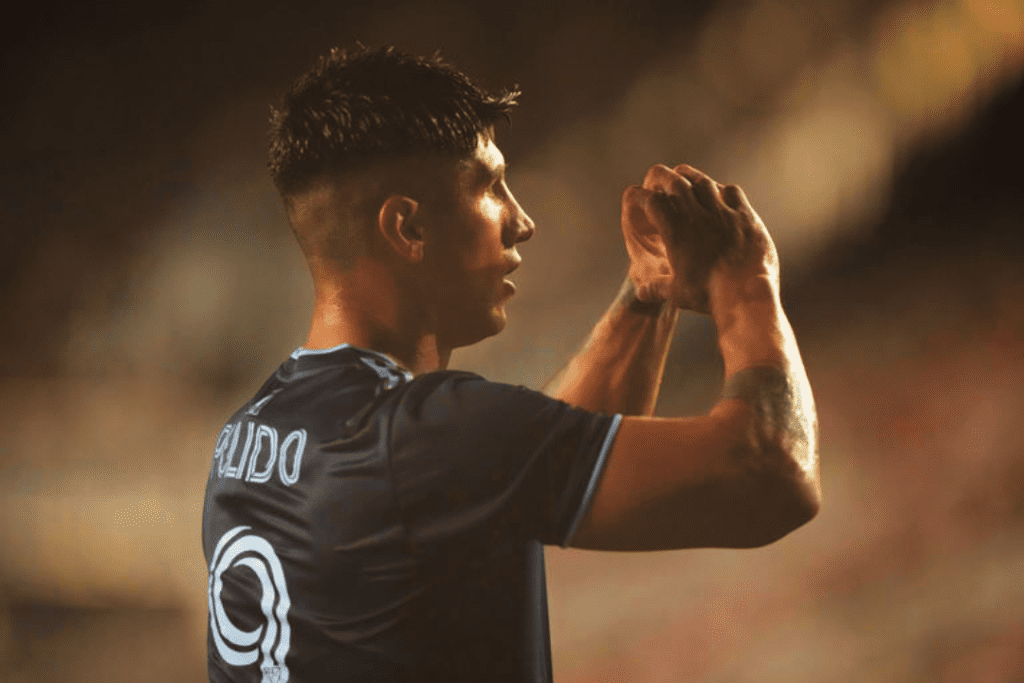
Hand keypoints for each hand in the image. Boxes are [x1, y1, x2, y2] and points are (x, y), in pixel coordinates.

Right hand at [621, 164, 777, 314]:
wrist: (746, 292)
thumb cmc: (709, 294)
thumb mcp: (678, 294)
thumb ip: (657, 289)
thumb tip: (642, 293)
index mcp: (676, 231)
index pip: (652, 201)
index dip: (643, 196)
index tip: (640, 196)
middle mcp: (698, 215)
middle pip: (675, 182)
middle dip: (663, 177)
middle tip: (658, 176)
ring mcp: (723, 212)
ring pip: (703, 181)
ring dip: (692, 178)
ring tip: (686, 178)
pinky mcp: (746, 216)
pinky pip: (732, 192)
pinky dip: (723, 190)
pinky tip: (722, 194)